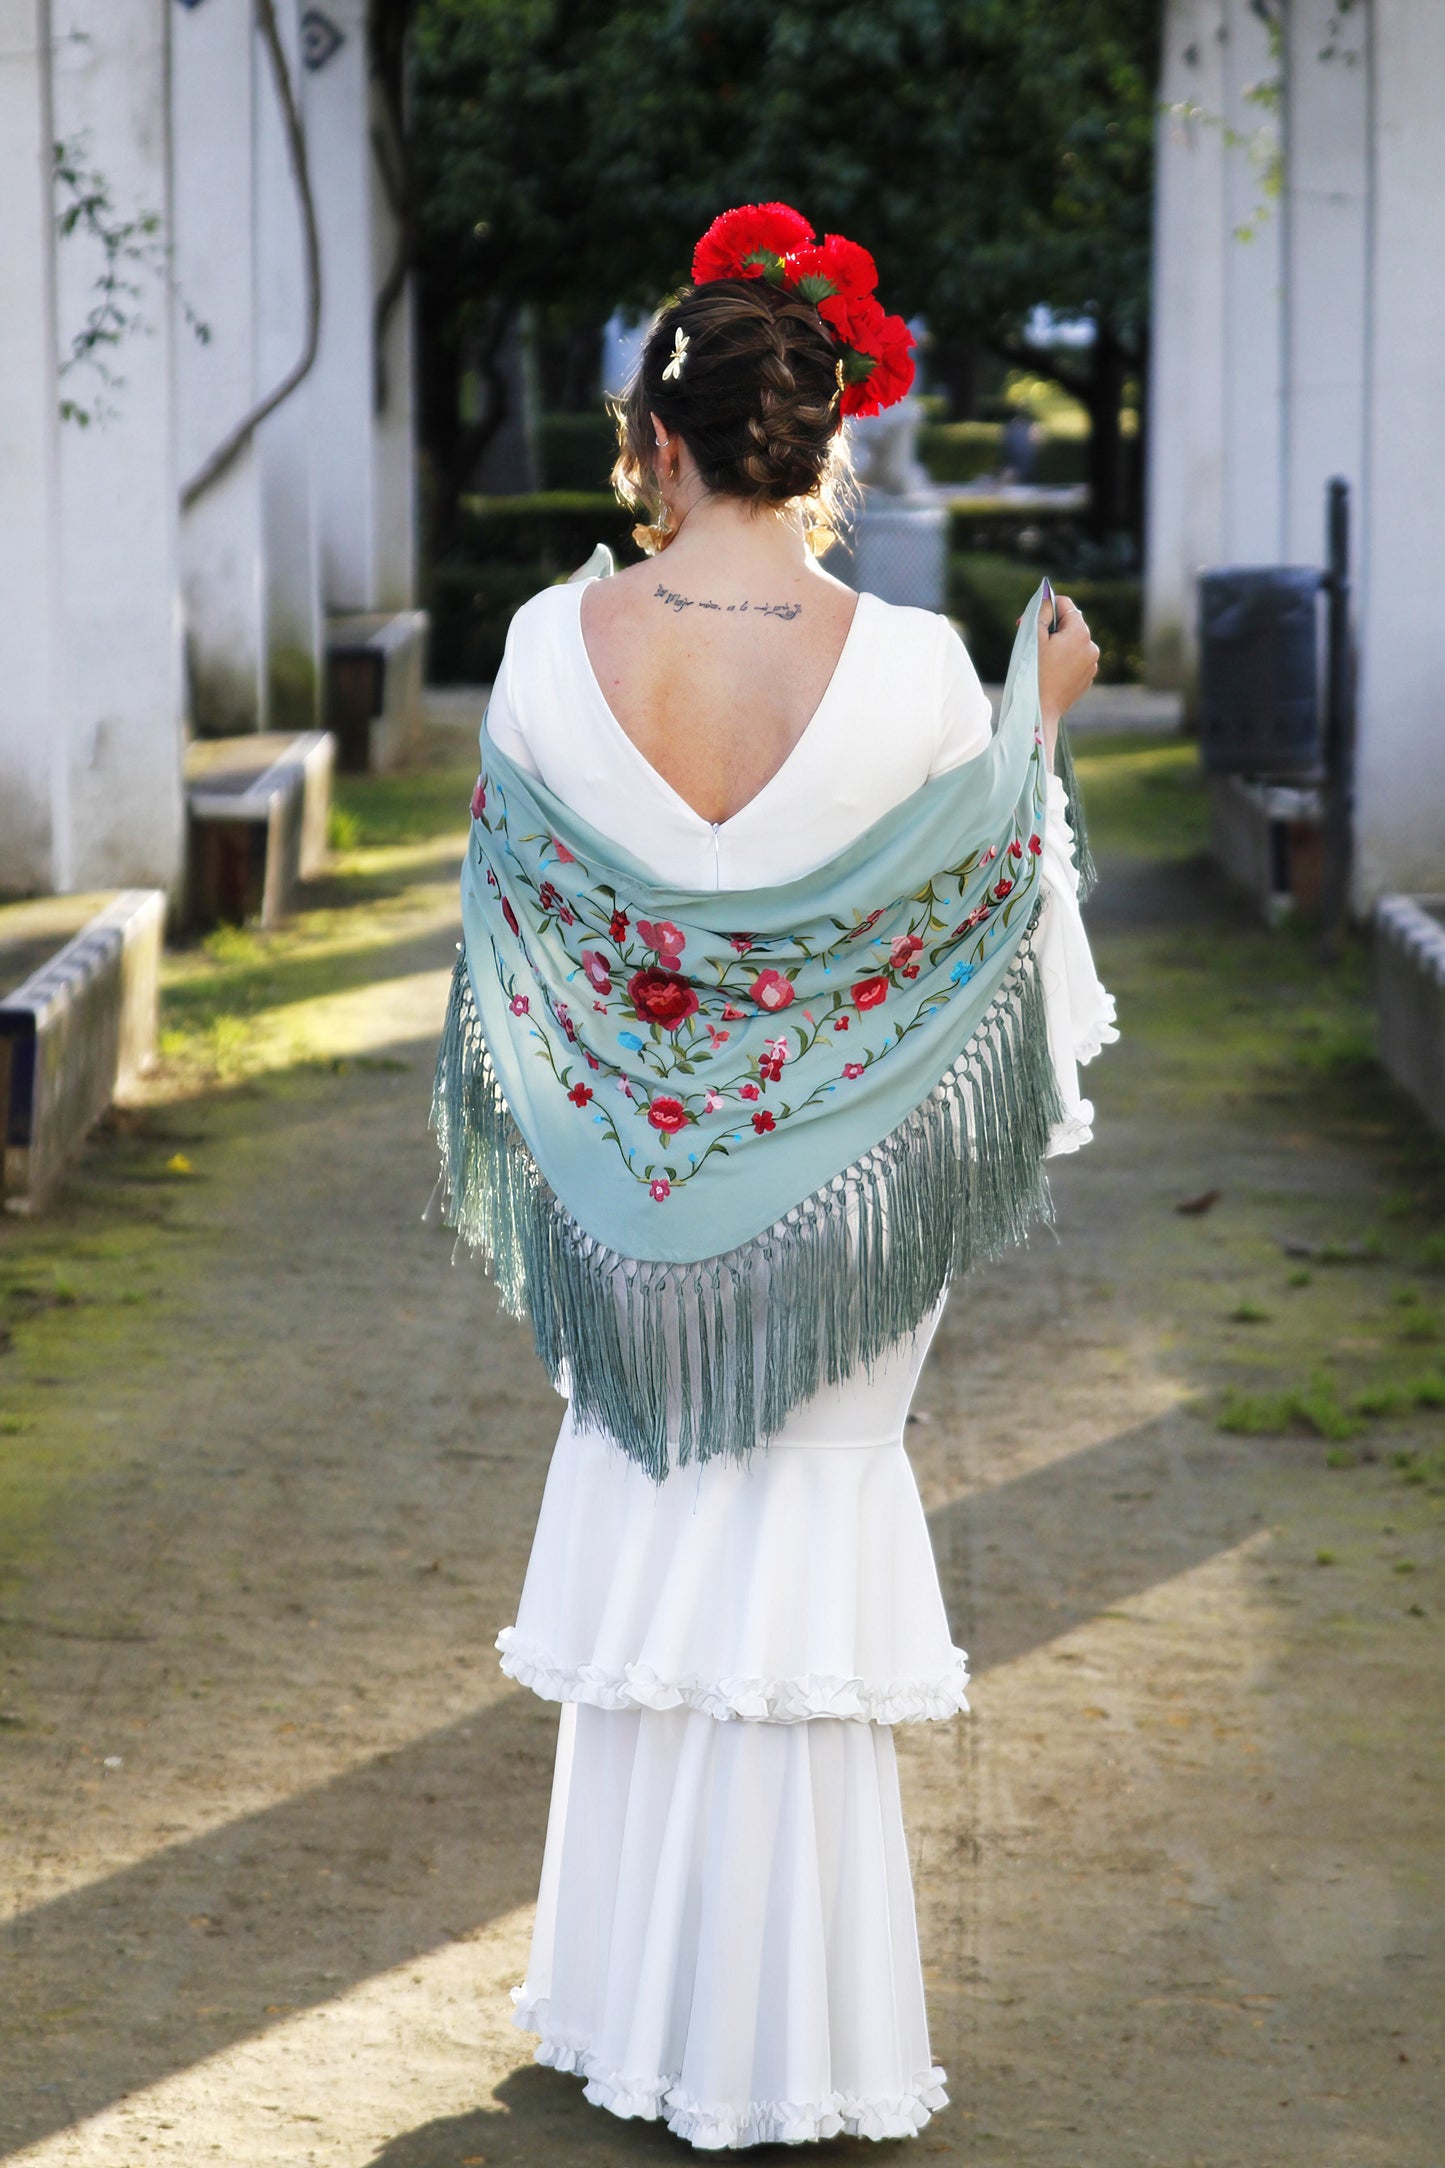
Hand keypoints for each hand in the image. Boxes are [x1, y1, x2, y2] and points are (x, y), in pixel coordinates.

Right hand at [1037, 594, 1098, 763]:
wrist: (1039, 711)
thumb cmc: (1033, 673)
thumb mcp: (1032, 636)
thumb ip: (1041, 612)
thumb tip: (1048, 600)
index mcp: (1080, 632)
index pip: (1065, 604)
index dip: (1045, 607)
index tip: (1027, 620)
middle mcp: (1091, 646)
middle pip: (1070, 625)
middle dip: (1050, 628)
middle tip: (1030, 641)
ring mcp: (1091, 665)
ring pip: (1072, 643)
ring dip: (1057, 645)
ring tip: (1040, 661)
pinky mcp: (1087, 679)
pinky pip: (1075, 661)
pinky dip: (1062, 661)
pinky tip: (1048, 673)